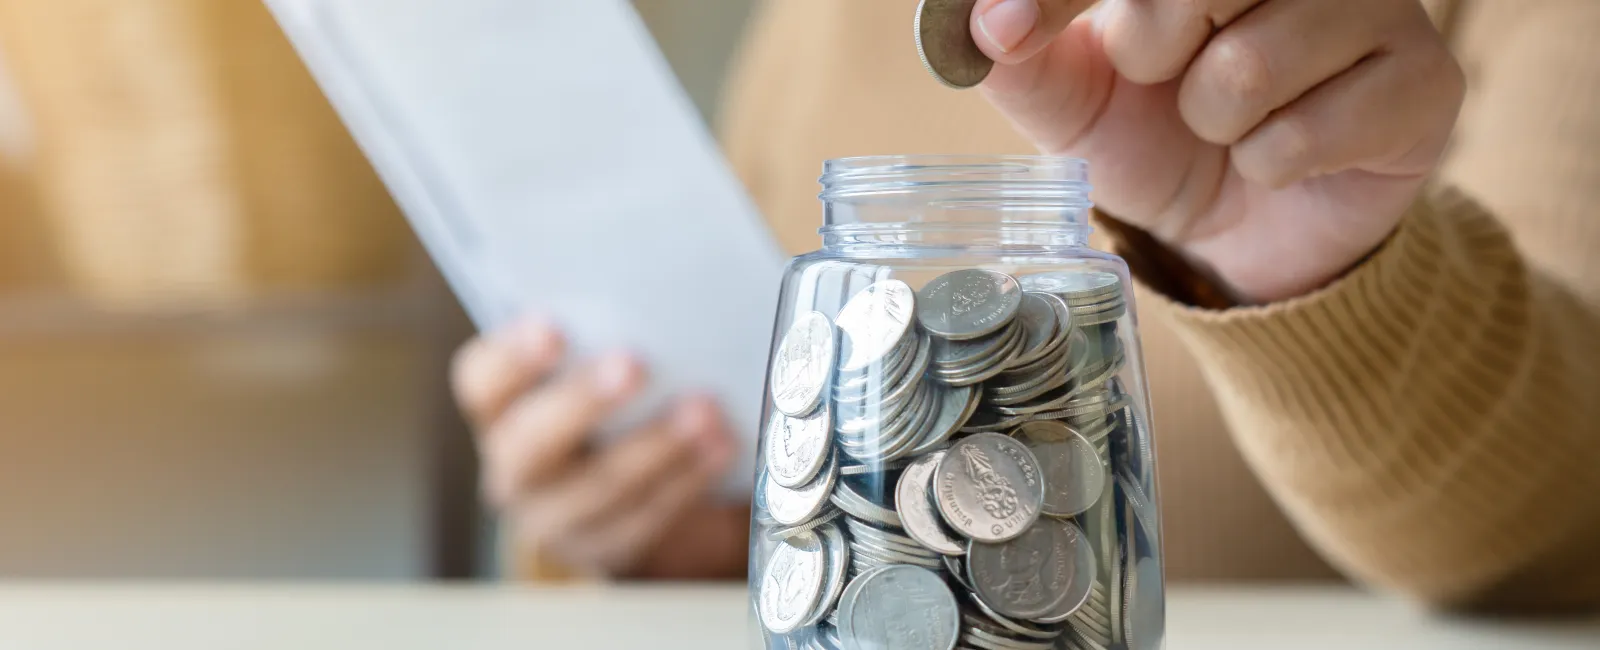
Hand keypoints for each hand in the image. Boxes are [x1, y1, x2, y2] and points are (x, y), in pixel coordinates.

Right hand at [450, 321, 744, 577]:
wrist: (637, 489)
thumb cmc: (616, 401)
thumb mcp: (598, 365)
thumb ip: (606, 334)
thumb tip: (656, 288)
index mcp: (501, 409)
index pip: (481, 382)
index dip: (510, 357)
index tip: (552, 326)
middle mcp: (515, 467)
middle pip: (531, 443)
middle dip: (583, 402)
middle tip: (634, 363)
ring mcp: (556, 517)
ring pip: (598, 488)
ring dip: (655, 446)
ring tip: (705, 408)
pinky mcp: (607, 549)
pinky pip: (645, 518)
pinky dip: (687, 479)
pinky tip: (721, 445)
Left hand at [970, 0, 1464, 301]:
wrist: (1246, 231)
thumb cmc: (1160, 140)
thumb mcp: (1075, 104)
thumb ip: (1024, 60)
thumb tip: (985, 23)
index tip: (1013, 27)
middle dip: (1154, 46)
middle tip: (1169, 75)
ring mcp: (1379, 6)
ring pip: (1250, 65)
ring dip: (1215, 121)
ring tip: (1231, 123)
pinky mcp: (1426, 82)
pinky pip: (1303, 133)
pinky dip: (1268, 165)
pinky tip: (1285, 159)